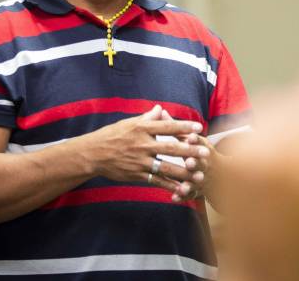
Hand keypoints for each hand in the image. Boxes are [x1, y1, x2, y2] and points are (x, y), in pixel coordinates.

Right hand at [72, 105, 209, 193]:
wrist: (93, 154)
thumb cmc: (112, 135)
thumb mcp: (129, 122)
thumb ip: (147, 117)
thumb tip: (161, 108)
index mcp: (142, 128)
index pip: (166, 126)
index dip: (183, 126)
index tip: (199, 126)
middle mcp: (142, 144)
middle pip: (170, 147)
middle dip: (189, 150)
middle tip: (205, 152)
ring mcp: (140, 161)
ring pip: (166, 167)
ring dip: (184, 172)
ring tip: (199, 174)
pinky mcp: (136, 175)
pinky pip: (156, 181)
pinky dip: (170, 186)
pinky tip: (183, 189)